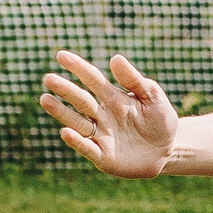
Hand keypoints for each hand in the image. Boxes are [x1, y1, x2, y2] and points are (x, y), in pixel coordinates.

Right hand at [40, 51, 177, 178]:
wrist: (168, 150)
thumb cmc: (160, 120)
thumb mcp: (152, 97)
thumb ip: (134, 80)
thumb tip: (115, 58)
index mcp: (113, 98)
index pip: (93, 80)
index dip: (78, 68)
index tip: (61, 55)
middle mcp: (102, 116)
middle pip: (81, 100)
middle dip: (65, 90)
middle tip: (48, 78)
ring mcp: (101, 136)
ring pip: (77, 122)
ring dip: (61, 112)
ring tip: (45, 99)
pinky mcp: (104, 156)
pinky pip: (88, 148)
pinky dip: (77, 141)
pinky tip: (65, 132)